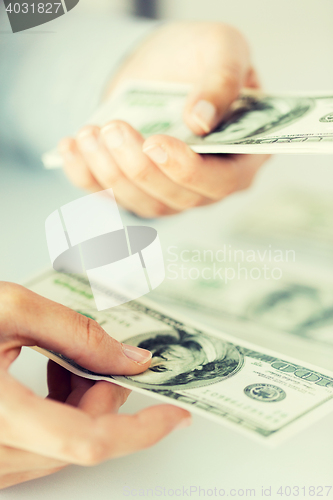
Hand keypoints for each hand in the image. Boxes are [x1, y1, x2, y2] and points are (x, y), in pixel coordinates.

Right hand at [0, 283, 189, 488]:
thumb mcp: (11, 310)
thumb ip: (77, 334)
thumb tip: (134, 360)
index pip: (88, 441)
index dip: (140, 430)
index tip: (175, 415)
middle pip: (80, 440)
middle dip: (106, 397)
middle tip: (107, 359)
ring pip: (63, 446)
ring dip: (82, 403)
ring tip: (68, 362)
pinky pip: (41, 447)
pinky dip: (60, 413)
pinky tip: (51, 378)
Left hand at [59, 22, 269, 217]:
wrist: (160, 63)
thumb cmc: (198, 57)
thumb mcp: (222, 47)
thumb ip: (224, 78)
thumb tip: (200, 121)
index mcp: (240, 156)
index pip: (221, 182)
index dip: (187, 170)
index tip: (156, 143)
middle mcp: (207, 183)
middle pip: (177, 198)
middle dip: (140, 168)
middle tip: (116, 128)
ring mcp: (171, 191)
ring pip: (142, 203)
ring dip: (111, 172)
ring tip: (90, 133)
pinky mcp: (136, 189)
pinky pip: (110, 198)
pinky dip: (86, 175)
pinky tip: (72, 146)